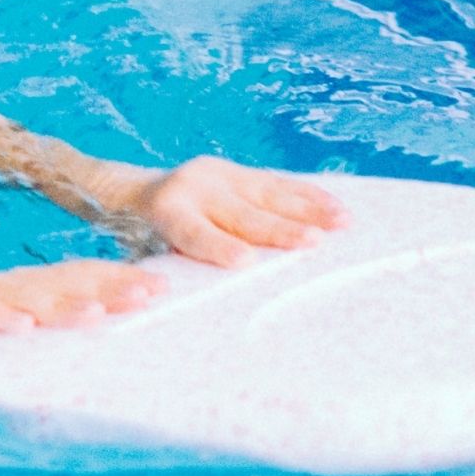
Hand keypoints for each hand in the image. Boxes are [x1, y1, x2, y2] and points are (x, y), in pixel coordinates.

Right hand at [0, 259, 166, 332]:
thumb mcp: (31, 337)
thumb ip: (67, 330)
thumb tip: (123, 331)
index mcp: (39, 291)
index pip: (87, 280)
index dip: (122, 281)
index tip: (162, 290)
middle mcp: (16, 287)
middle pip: (67, 285)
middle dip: (108, 290)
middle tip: (143, 298)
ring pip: (28, 296)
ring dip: (62, 306)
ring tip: (95, 316)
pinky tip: (22, 328)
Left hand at [111, 156, 344, 267]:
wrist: (133, 191)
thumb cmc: (141, 238)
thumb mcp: (146, 255)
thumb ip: (173, 270)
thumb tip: (192, 304)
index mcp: (168, 212)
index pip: (196, 232)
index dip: (220, 247)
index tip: (245, 261)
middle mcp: (196, 187)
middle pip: (243, 214)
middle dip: (280, 229)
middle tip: (312, 242)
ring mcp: (220, 174)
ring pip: (269, 193)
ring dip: (309, 209)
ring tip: (341, 221)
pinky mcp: (239, 171)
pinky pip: (278, 183)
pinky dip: (308, 195)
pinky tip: (335, 204)